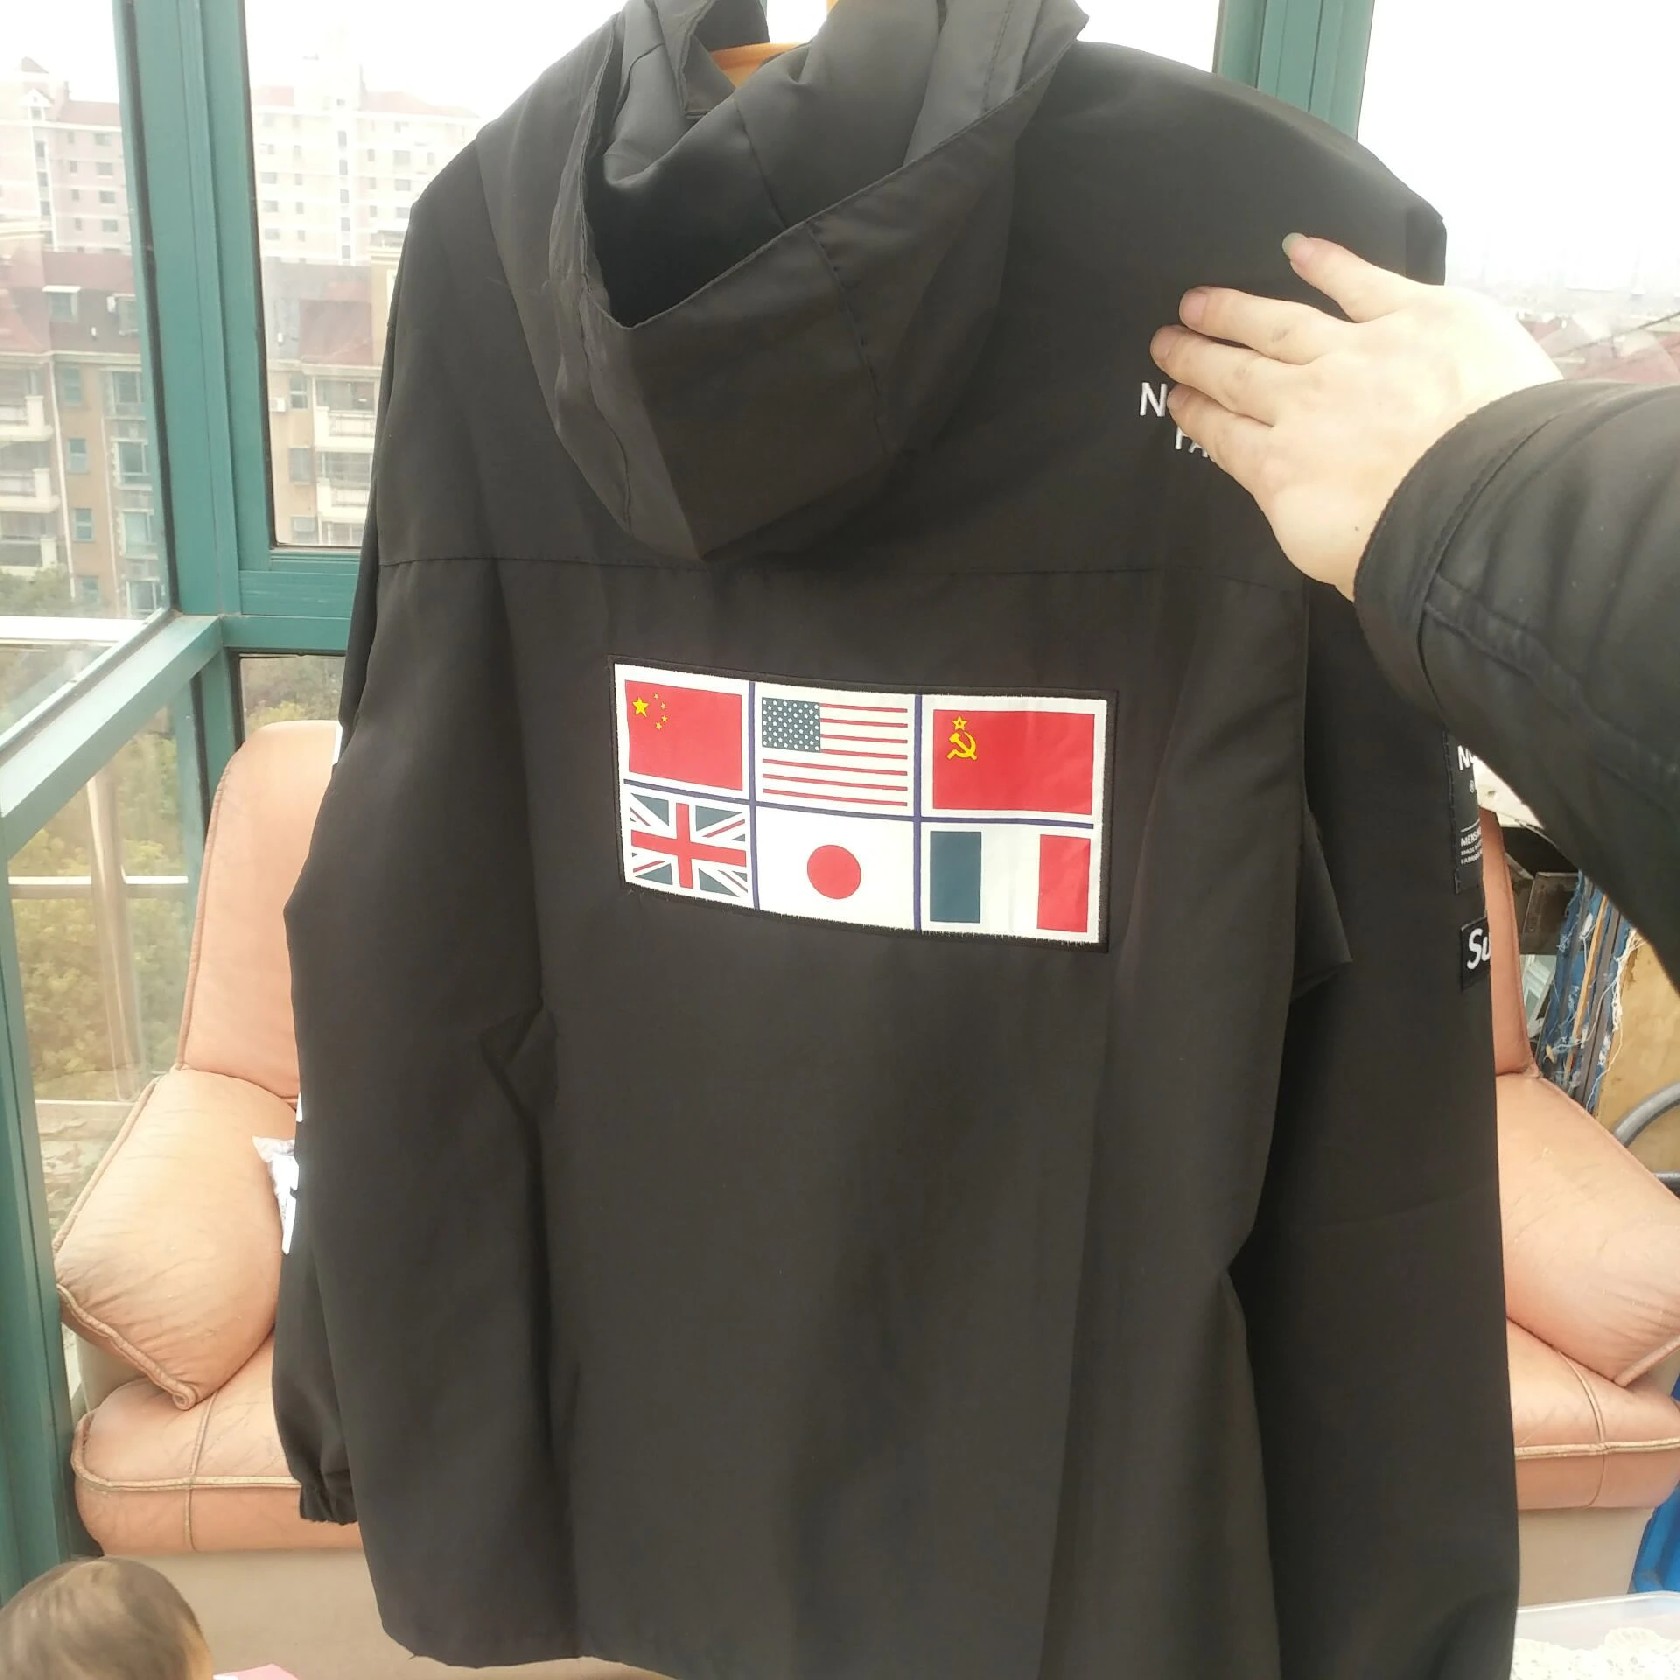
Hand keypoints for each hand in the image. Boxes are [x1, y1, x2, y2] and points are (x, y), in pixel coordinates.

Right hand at [1149, 236, 1558, 597]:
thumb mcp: (1321, 552)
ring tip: (1200, 300)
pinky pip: (1360, 282)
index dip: (1196, 413)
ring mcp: (1357, 352)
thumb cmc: (1405, 550)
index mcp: (1279, 469)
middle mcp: (1304, 402)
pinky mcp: (1416, 316)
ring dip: (1236, 311)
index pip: (1224, 434)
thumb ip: (1296, 510)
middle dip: (1198, 357)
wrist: (1479, 505)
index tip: (1175, 397)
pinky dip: (1327, 263)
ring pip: (1280, 325)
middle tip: (1166, 341)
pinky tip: (1297, 248)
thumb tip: (1288, 486)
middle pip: (1238, 374)